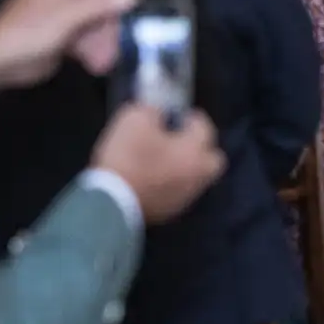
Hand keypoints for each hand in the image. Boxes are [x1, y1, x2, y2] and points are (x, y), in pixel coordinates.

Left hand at [0, 0, 139, 91]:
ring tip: (106, 61)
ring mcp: (58, 18)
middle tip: (122, 43)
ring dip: (102, 42)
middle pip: (96, 4)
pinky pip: (83, 40)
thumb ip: (98, 4)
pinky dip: (91, 51)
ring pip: (91, 25)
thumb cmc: (28, 33)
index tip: (139, 8)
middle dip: (109, 25)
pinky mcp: (58, 38)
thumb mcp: (65, 16)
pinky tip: (97, 65)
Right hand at [92, 104, 225, 223]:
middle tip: (182, 140)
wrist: (110, 202)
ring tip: (164, 158)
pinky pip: (177, 193)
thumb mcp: (135, 119)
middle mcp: (197, 176)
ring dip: (185, 167)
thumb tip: (156, 111)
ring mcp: (184, 197)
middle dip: (202, 148)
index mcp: (194, 151)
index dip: (193, 118)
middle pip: (212, 160)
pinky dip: (170, 184)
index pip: (205, 128)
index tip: (183, 115)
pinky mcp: (168, 213)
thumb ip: (151, 110)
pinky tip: (153, 178)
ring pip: (196, 178)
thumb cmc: (127, 157)